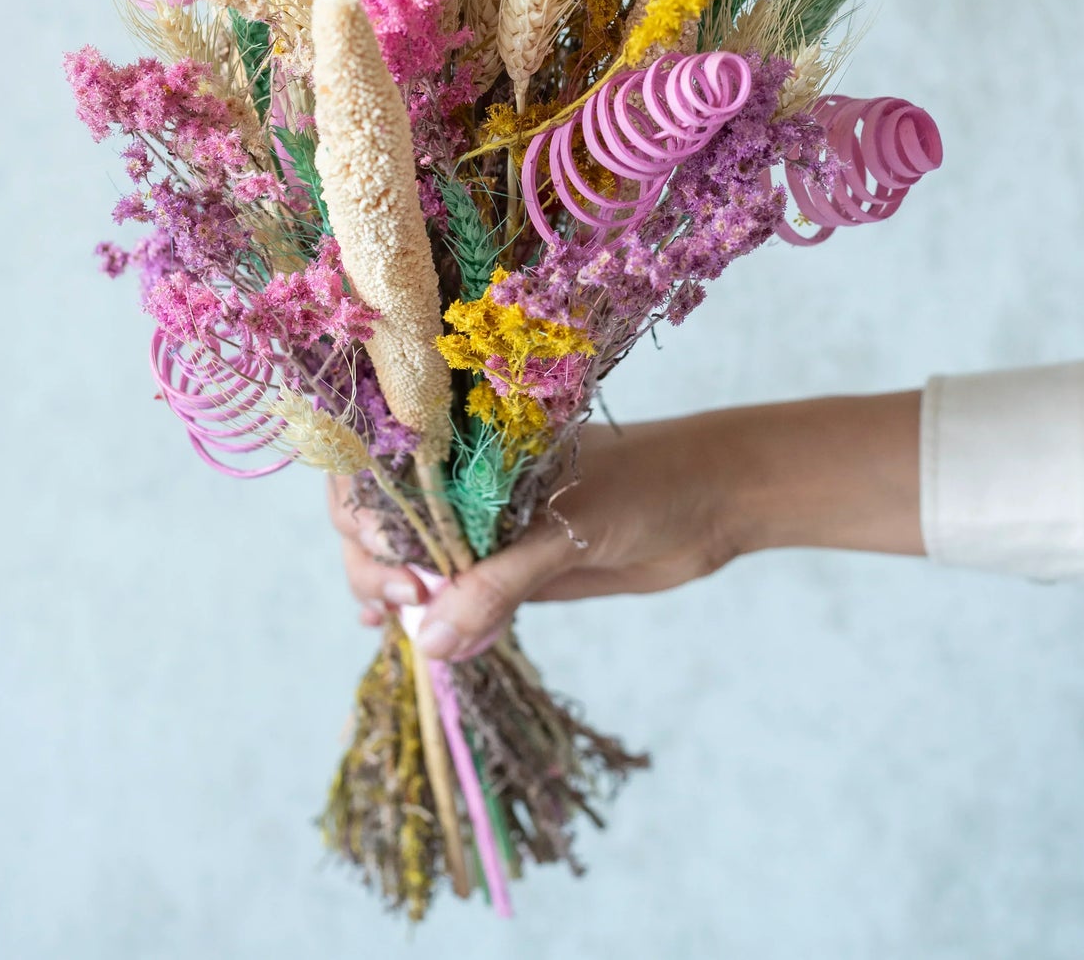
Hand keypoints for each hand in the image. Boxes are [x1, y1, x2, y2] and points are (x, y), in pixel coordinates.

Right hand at [329, 392, 923, 660]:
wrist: (718, 501)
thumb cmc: (650, 485)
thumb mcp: (570, 528)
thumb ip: (500, 583)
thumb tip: (429, 640)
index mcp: (474, 444)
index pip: (382, 469)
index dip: (365, 516)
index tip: (394, 566)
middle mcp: (471, 482)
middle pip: (384, 520)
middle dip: (374, 563)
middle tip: (404, 605)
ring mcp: (490, 526)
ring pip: (414, 561)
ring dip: (395, 596)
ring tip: (403, 627)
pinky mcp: (515, 569)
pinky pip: (456, 595)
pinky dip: (431, 618)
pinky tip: (413, 637)